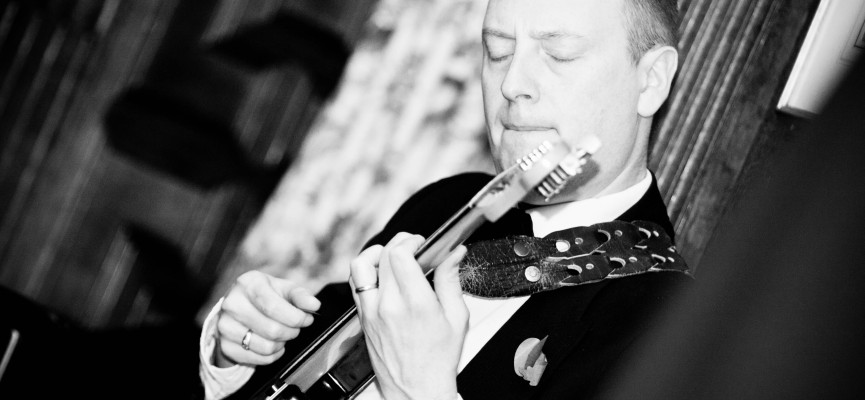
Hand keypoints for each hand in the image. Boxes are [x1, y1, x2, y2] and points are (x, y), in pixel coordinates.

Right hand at [215, 270, 320, 366]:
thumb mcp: (284, 289)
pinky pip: (258, 358)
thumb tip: (314, 305)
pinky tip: (271, 343)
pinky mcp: (225, 345)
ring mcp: (225, 325)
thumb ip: (301, 296)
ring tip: (282, 334)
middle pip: (272, 330)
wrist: (238, 307)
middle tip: (295, 328)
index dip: (295, 318)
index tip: (306, 320)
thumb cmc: (266, 295)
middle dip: (292, 332)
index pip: (274, 307)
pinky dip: (272, 355)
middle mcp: (232, 303)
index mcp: (248, 284)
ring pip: (266, 347)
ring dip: (282, 344)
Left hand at [350, 233, 468, 399]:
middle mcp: (389, 305)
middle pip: (383, 255)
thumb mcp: (457, 318)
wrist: (416, 389)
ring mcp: (371, 312)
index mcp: (415, 303)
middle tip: (414, 248)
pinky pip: (355, 284)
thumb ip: (451, 280)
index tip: (421, 242)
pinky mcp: (362, 319)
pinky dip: (366, 271)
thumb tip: (455, 254)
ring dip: (376, 253)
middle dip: (399, 243)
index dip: (410, 241)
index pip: (399, 255)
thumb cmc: (438, 360)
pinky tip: (380, 274)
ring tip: (391, 255)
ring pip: (360, 266)